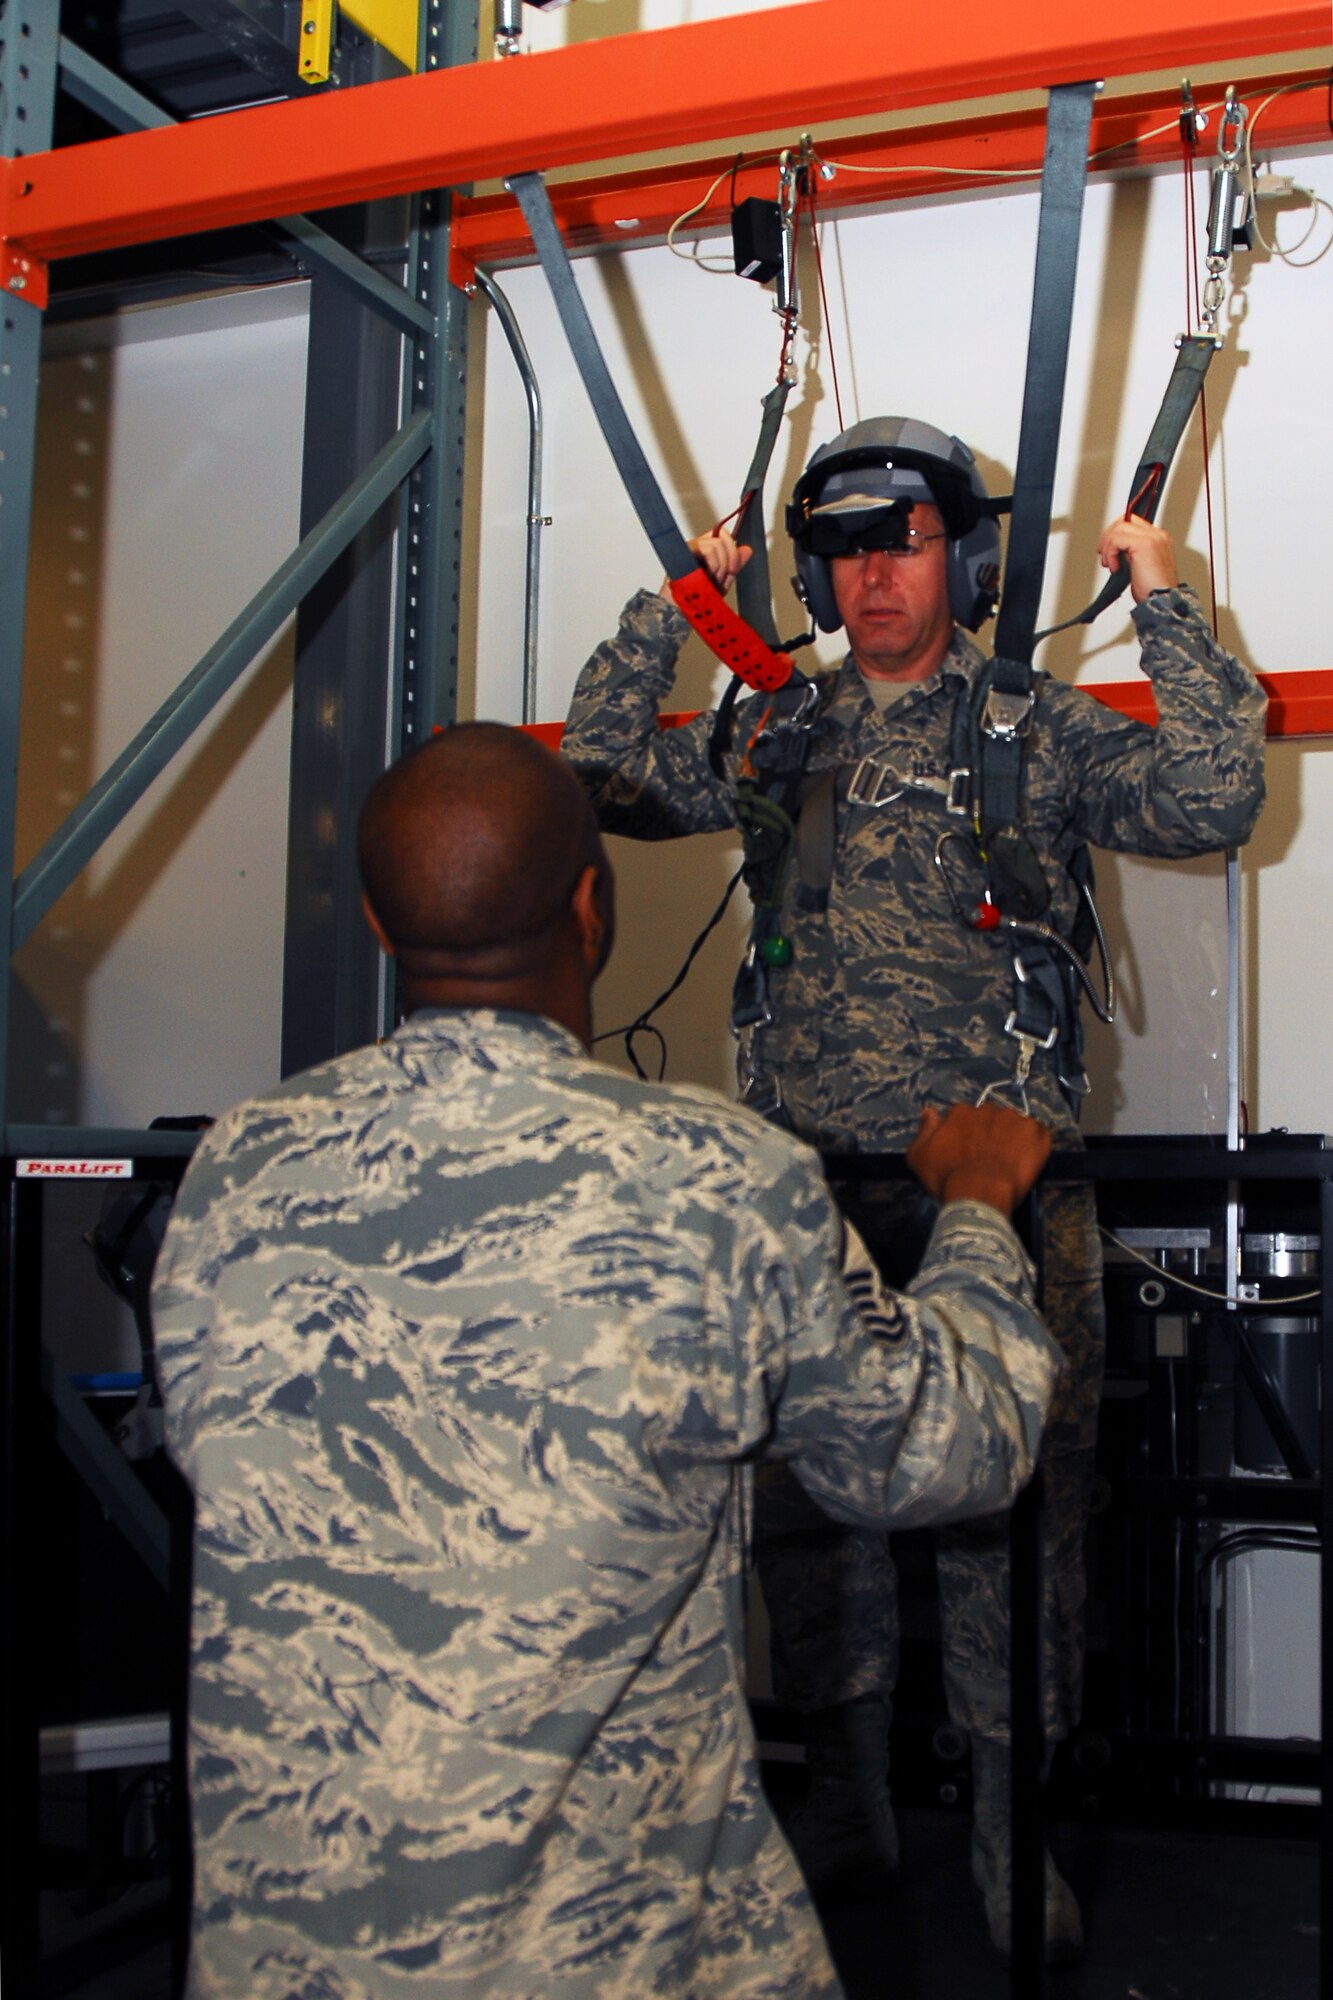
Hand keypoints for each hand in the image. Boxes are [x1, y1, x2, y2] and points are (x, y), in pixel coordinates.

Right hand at [661, 528, 750, 596]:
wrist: (682, 610)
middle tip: (722, 576)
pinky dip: (713, 566)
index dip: (733, 550)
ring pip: (717, 544)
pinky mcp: (685, 551)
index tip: (733, 569)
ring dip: (719, 567)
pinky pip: (708, 550)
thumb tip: (747, 550)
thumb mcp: (723, 580)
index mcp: (706, 548)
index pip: (724, 535)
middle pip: (723, 537)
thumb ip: (735, 564)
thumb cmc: (697, 598)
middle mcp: (698, 545)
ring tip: (710, 580)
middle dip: (729, 559)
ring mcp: (691, 547)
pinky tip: (706, 577)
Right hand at [906, 1102, 1051, 1218]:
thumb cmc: (947, 1178)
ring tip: (1009, 1161)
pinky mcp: (1036, 1133)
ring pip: (1015, 1125)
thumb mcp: (919, 1156)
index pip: (966, 1117)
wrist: (979, 1194)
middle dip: (991, 1134)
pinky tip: (1027, 1161)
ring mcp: (1015, 1119)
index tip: (970, 1151)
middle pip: (991, 1118)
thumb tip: (929, 1111)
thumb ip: (924, 1130)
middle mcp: (988, 1109)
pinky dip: (1035, 1145)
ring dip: (1013, 1138)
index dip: (969, 1135)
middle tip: (990, 1158)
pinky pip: (1038, 1134)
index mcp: (961, 1112)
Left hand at [1097, 514, 1176, 601]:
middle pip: (1125, 520)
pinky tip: (1114, 568)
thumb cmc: (1153, 591)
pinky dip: (1111, 553)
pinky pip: (1117, 538)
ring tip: (1109, 564)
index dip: (1116, 533)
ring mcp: (1152, 537)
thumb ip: (1132, 554)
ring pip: (1119, 528)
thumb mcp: (1141, 567)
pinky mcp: (1143, 544)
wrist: (1163, 602)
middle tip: (1103, 554)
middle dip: (1108, 536)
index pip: (1133, 522)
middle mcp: (1157, 535)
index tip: (1107, 549)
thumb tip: (1115, 550)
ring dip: (1108, 546)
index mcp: (1159, 539)